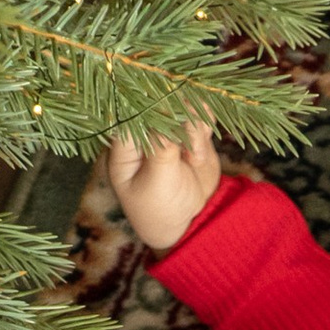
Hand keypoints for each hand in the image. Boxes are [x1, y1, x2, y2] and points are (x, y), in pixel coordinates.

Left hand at [103, 120, 223, 250]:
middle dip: (177, 116)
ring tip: (194, 158)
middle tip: (189, 134)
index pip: (132, 115)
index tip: (167, 110)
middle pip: (160, 106)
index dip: (150, 107)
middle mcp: (144, 135)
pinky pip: (200, 116)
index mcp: (124, 147)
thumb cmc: (159, 208)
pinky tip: (199, 156)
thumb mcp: (157, 182)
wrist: (187, 222)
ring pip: (183, 108)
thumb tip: (168, 113)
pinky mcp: (191, 133)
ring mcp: (168, 132)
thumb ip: (162, 149)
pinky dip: (205, 126)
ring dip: (193, 126)